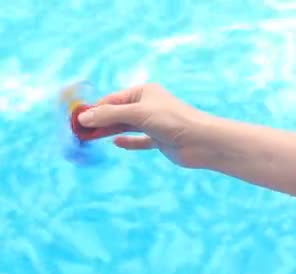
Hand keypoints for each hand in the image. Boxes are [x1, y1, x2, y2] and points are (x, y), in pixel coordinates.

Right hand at [78, 83, 210, 167]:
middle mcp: (148, 105)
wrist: (202, 141)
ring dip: (109, 131)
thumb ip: (109, 115)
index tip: (76, 121)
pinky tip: (116, 143)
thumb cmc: (172, 120)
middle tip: (79, 132)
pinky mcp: (160, 140)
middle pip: (117, 113)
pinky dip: (128, 141)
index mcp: (144, 92)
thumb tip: (83, 118)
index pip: (112, 99)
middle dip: (99, 121)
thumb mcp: (137, 114)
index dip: (94, 110)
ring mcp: (154, 123)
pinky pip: (139, 140)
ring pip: (126, 127)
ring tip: (88, 139)